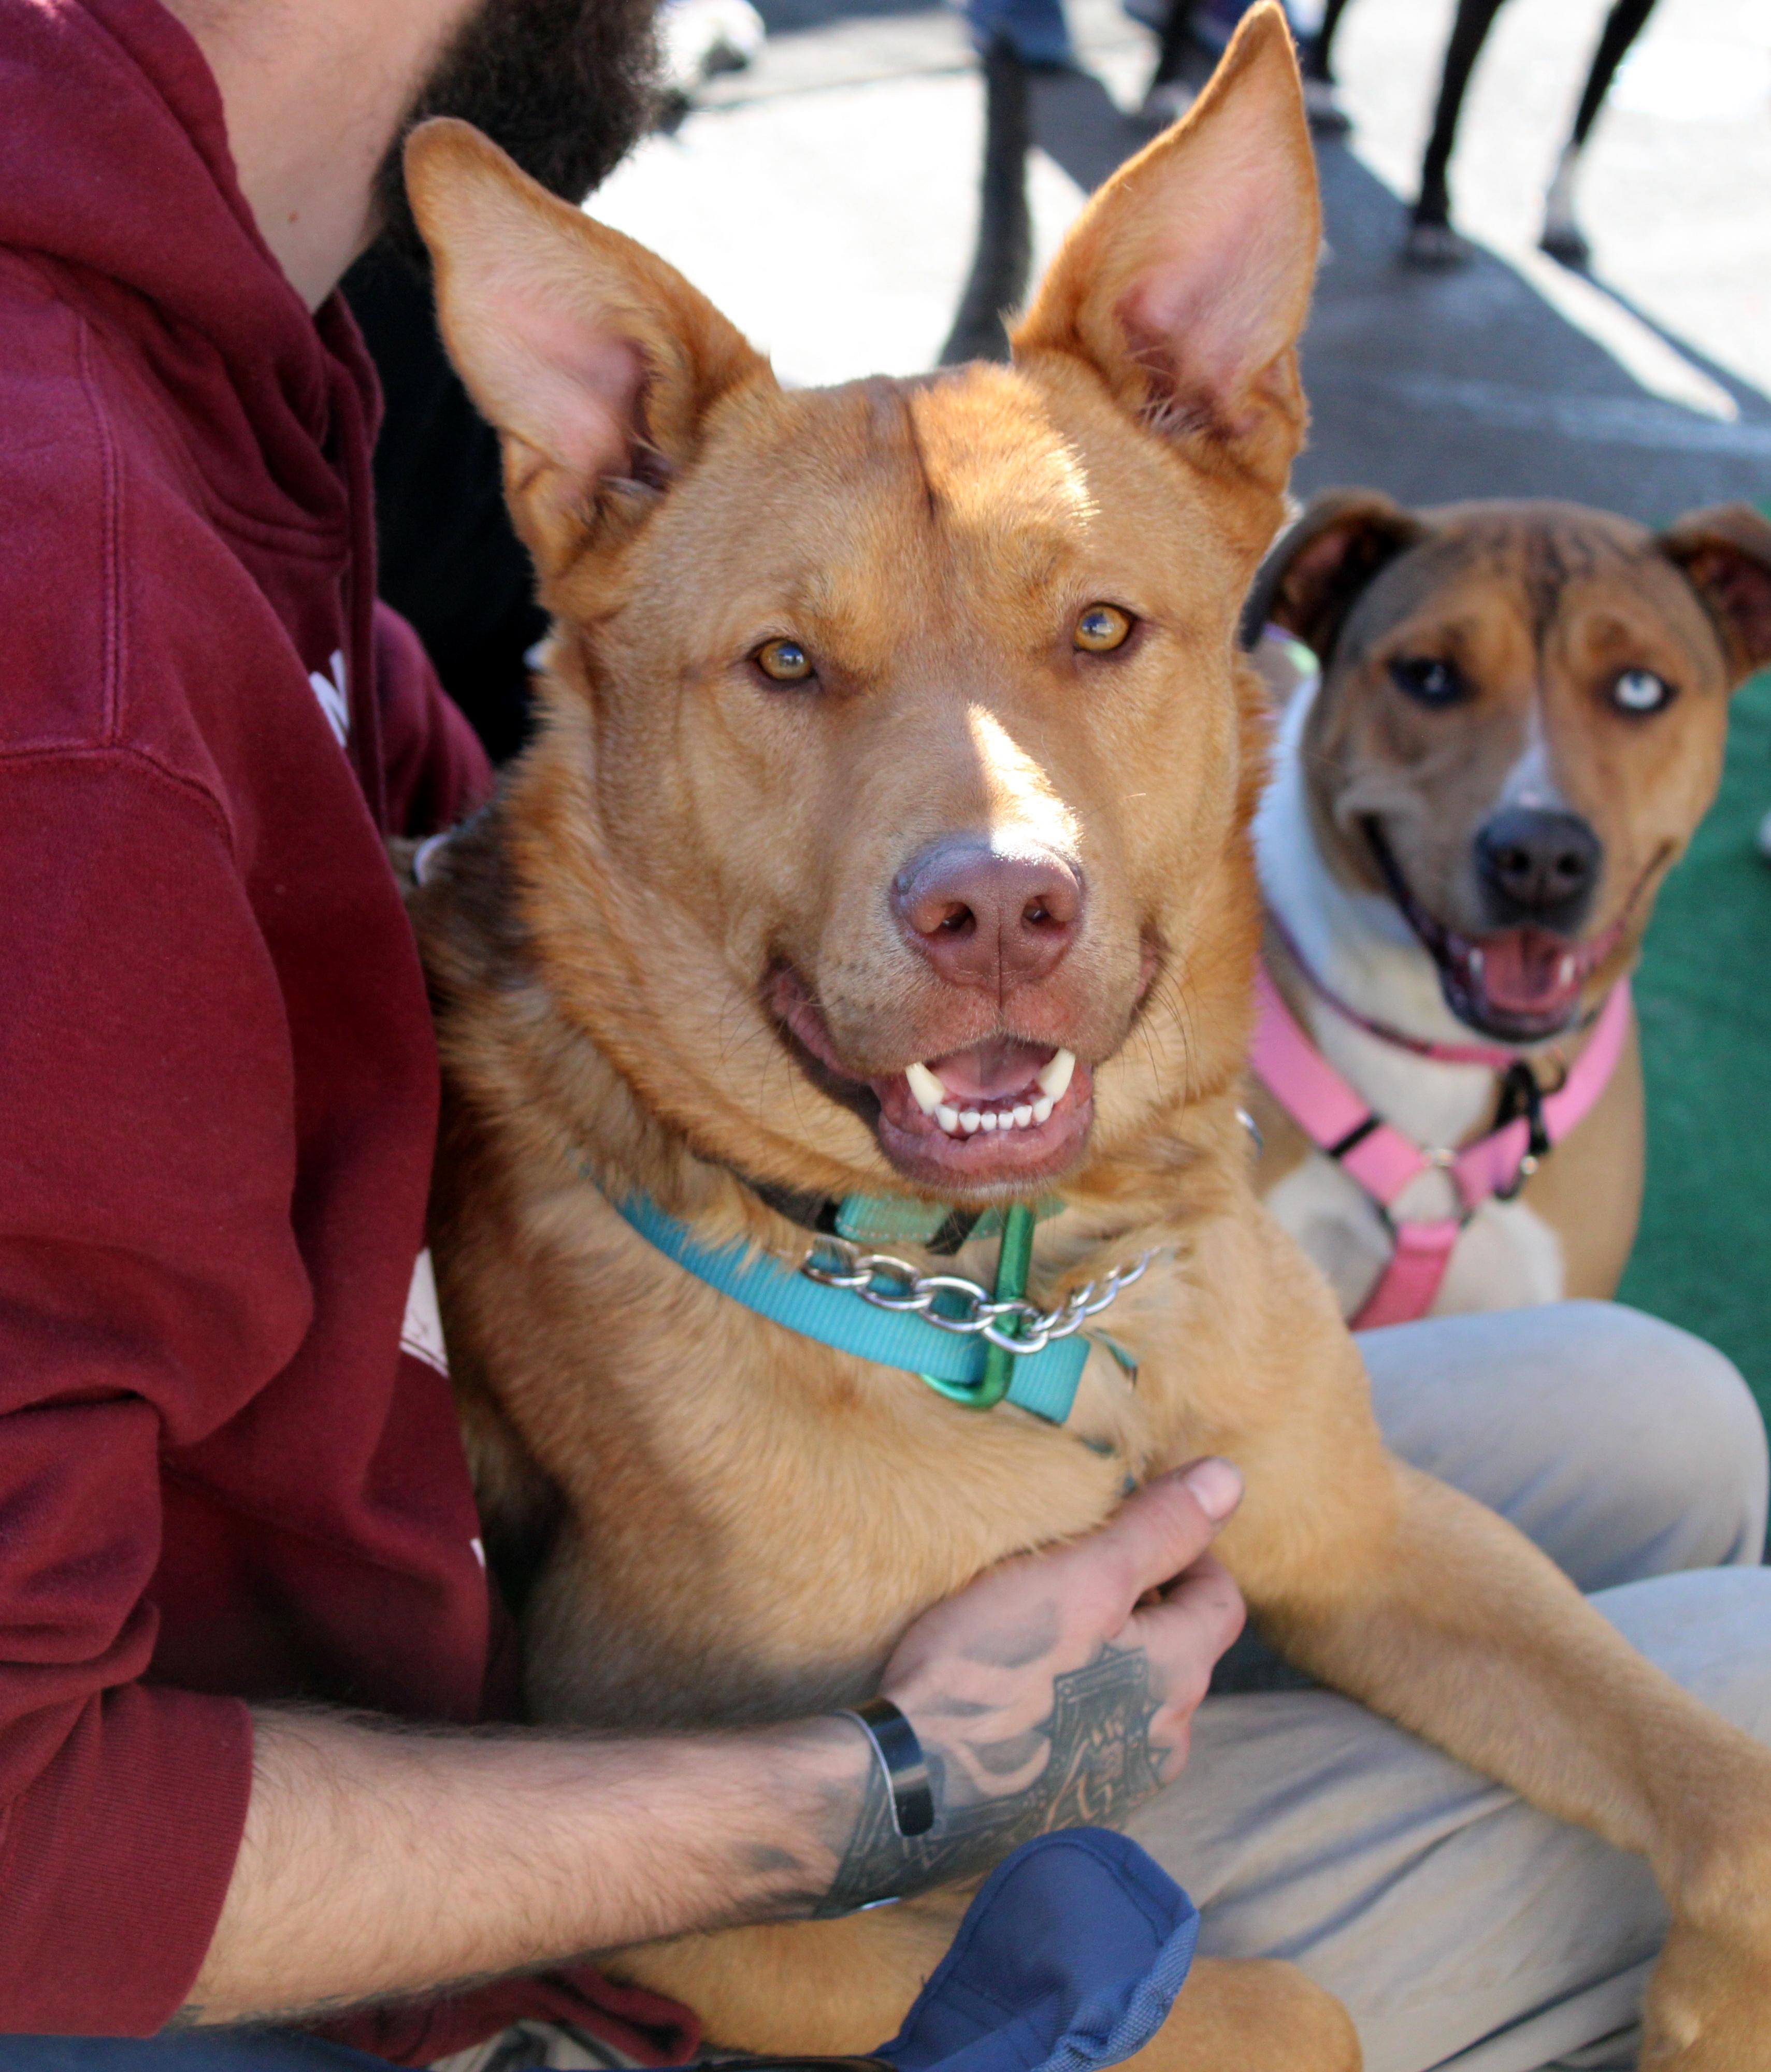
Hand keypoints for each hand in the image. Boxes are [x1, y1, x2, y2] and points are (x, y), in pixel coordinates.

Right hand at [817, 1460, 1245, 1912]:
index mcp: (1179, 1677)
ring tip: (1043, 1635)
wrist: (913, 1790)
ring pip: (1135, 1699)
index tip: (1130, 1530)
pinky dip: (1075, 1709)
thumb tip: (1229, 1479)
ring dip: (1108, 1661)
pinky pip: (1093, 1742)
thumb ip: (1158, 1530)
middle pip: (1179, 1651)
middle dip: (1143, 1607)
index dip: (1186, 1553)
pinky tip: (1022, 1696)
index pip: (1219, 1599)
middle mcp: (1164, 1741)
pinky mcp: (1070, 1812)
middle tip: (1074, 1575)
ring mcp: (1118, 1785)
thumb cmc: (995, 1672)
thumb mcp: (1079, 1577)